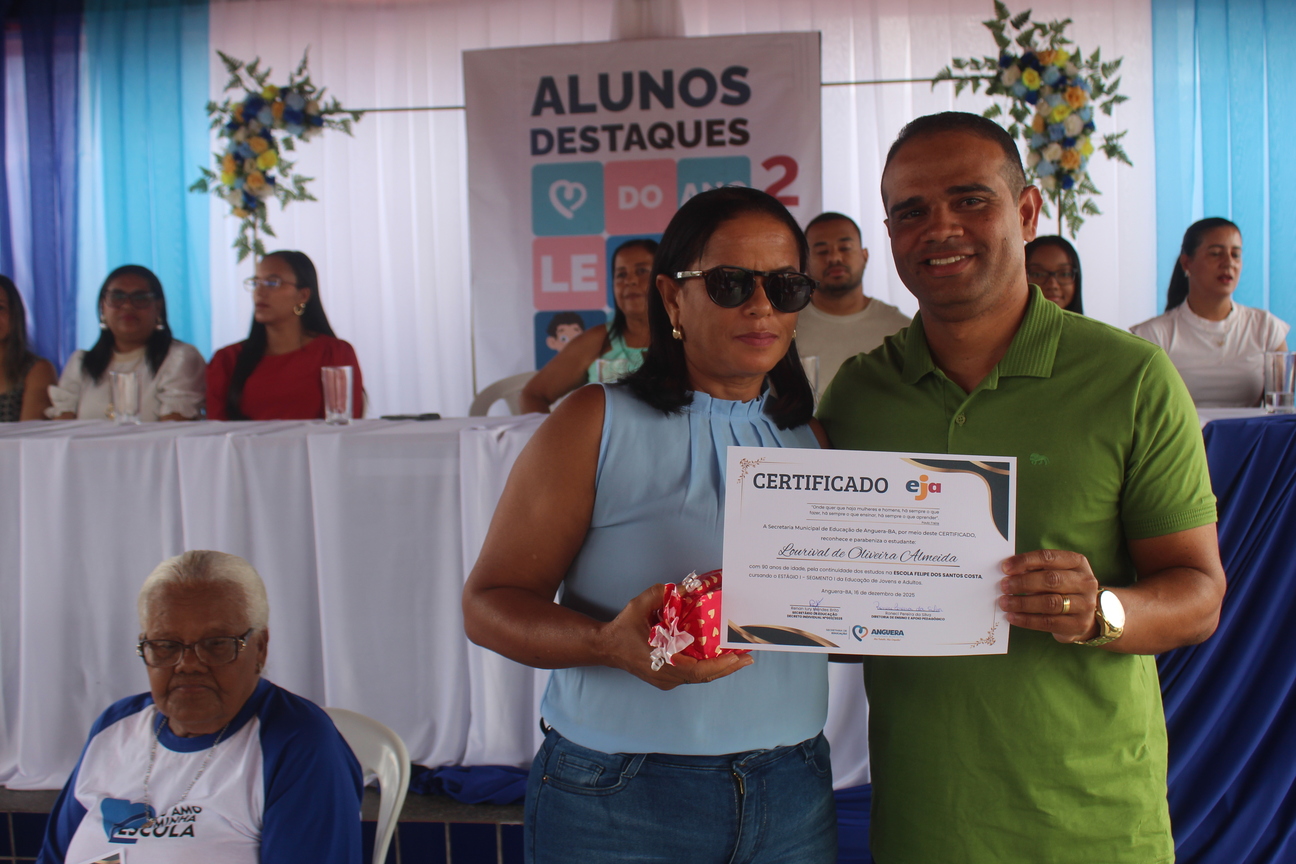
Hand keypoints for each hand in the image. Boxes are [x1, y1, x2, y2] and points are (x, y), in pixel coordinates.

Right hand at [599, 583, 753, 690]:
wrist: (605, 646)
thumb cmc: (623, 627)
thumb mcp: (639, 605)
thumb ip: (661, 593)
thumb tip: (687, 587)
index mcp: (664, 663)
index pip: (699, 671)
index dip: (721, 665)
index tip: (737, 658)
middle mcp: (668, 676)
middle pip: (704, 676)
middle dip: (727, 667)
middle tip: (748, 658)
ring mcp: (666, 680)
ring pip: (699, 677)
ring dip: (718, 667)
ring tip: (739, 658)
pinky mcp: (665, 678)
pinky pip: (691, 674)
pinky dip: (706, 667)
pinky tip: (718, 657)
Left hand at [999, 549, 1100, 642]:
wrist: (1083, 615)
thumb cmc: (1062, 588)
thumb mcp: (1054, 573)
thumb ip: (1035, 569)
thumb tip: (1008, 571)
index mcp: (1078, 562)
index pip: (1049, 558)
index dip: (1025, 561)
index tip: (1005, 567)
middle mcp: (1085, 582)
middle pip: (1051, 580)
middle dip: (1023, 583)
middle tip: (1004, 586)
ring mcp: (1085, 604)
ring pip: (1050, 602)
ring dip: (1023, 603)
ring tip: (1005, 602)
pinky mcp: (1078, 624)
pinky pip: (1049, 622)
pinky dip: (1027, 620)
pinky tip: (1012, 617)